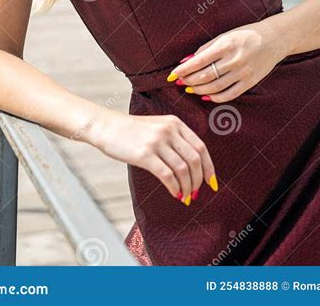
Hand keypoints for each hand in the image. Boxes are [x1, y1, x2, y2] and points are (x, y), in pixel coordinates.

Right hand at [89, 108, 217, 203]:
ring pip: (182, 169)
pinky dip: (174, 188)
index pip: (201, 147)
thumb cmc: (132, 131)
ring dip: (187, 187)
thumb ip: (175, 139)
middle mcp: (169, 130)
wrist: (107, 127)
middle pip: (194, 159)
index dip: (209, 167)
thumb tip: (193, 167)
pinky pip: (167, 175)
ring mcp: (157, 142)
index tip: (212, 183)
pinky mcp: (144, 155)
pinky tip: (174, 194)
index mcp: (175, 123)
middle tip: (195, 193)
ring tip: (185, 197)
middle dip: (199, 180)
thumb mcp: (158, 126)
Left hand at [167, 23, 282, 102]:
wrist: (274, 39)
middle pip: (205, 76)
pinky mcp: (250, 82)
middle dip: (188, 81)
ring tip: (189, 89)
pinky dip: (215, 97)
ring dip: (199, 90)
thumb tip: (186, 61)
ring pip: (215, 87)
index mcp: (225, 45)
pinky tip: (206, 95)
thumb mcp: (224, 36)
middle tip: (179, 82)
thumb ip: (205, 48)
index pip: (198, 61)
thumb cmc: (245, 35)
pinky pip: (229, 95)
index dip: (183, 70)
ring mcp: (243, 72)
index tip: (172, 75)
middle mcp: (234, 59)